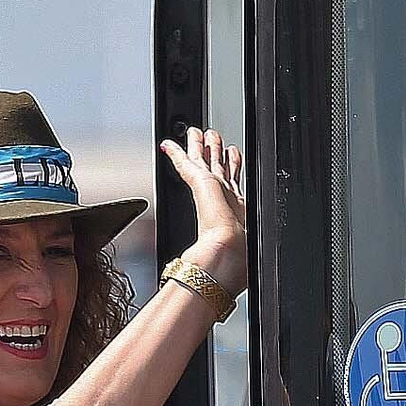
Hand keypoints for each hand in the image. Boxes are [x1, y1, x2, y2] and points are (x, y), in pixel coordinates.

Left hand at [159, 126, 248, 299]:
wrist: (229, 256)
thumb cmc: (233, 259)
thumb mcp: (228, 256)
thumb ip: (219, 257)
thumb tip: (208, 272)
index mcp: (237, 212)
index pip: (233, 184)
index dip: (231, 169)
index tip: (231, 158)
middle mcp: (228, 196)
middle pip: (221, 167)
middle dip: (218, 151)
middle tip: (214, 137)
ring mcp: (217, 188)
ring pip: (207, 160)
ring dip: (202, 146)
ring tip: (200, 132)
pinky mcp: (204, 183)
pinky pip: (187, 164)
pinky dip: (178, 153)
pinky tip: (168, 146)